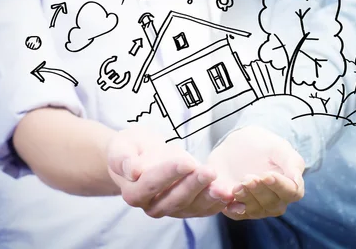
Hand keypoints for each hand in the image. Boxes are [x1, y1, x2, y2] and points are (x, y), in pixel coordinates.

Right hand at [107, 126, 233, 217]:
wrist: (141, 156)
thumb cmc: (132, 149)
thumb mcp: (122, 146)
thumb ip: (123, 158)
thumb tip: (132, 170)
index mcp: (134, 192)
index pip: (152, 183)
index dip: (170, 173)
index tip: (187, 162)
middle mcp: (153, 206)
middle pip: (175, 199)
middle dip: (194, 185)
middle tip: (210, 171)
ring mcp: (173, 209)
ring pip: (193, 207)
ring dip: (210, 198)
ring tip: (225, 188)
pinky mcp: (189, 207)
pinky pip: (206, 208)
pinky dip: (220, 204)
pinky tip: (234, 196)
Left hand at [207, 126, 304, 219]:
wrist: (237, 144)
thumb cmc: (263, 146)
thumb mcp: (278, 147)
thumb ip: (291, 162)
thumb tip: (297, 181)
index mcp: (290, 185)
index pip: (291, 193)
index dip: (280, 186)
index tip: (267, 175)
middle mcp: (276, 201)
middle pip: (272, 203)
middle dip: (259, 191)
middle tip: (248, 177)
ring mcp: (257, 207)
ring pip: (255, 210)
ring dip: (246, 199)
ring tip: (237, 185)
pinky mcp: (238, 208)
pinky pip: (236, 214)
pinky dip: (231, 208)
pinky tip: (227, 199)